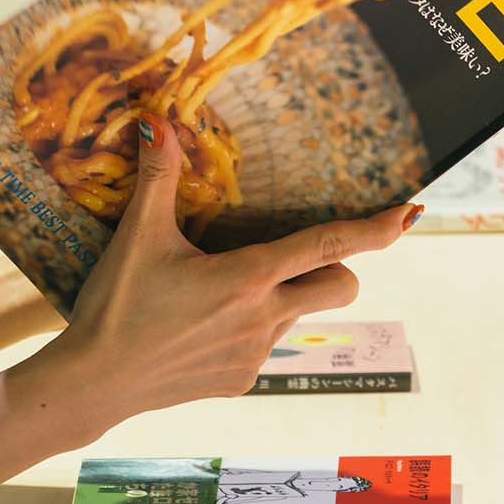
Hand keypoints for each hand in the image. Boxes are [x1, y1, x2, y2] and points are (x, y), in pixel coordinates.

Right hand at [11, 115, 417, 441]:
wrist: (93, 383)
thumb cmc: (116, 306)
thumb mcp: (137, 236)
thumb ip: (158, 176)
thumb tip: (159, 120)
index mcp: (247, 277)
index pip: (328, 245)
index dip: (375, 229)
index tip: (409, 214)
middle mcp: (264, 318)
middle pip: (342, 286)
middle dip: (336, 267)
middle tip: (288, 258)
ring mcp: (256, 355)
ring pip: (300, 314)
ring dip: (283, 295)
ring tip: (219, 292)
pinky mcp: (241, 381)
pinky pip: (268, 345)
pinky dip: (251, 327)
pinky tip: (202, 327)